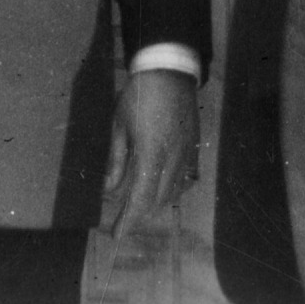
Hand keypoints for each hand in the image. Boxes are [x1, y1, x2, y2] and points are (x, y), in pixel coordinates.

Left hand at [102, 70, 198, 236]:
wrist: (170, 69)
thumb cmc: (139, 94)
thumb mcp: (120, 125)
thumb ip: (116, 160)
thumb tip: (110, 190)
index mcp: (152, 153)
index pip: (141, 198)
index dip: (129, 220)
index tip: (117, 234)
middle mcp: (174, 159)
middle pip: (158, 201)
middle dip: (140, 214)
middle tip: (123, 218)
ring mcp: (188, 154)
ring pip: (174, 193)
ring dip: (155, 203)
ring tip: (139, 204)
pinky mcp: (195, 148)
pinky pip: (185, 180)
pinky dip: (171, 190)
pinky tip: (160, 187)